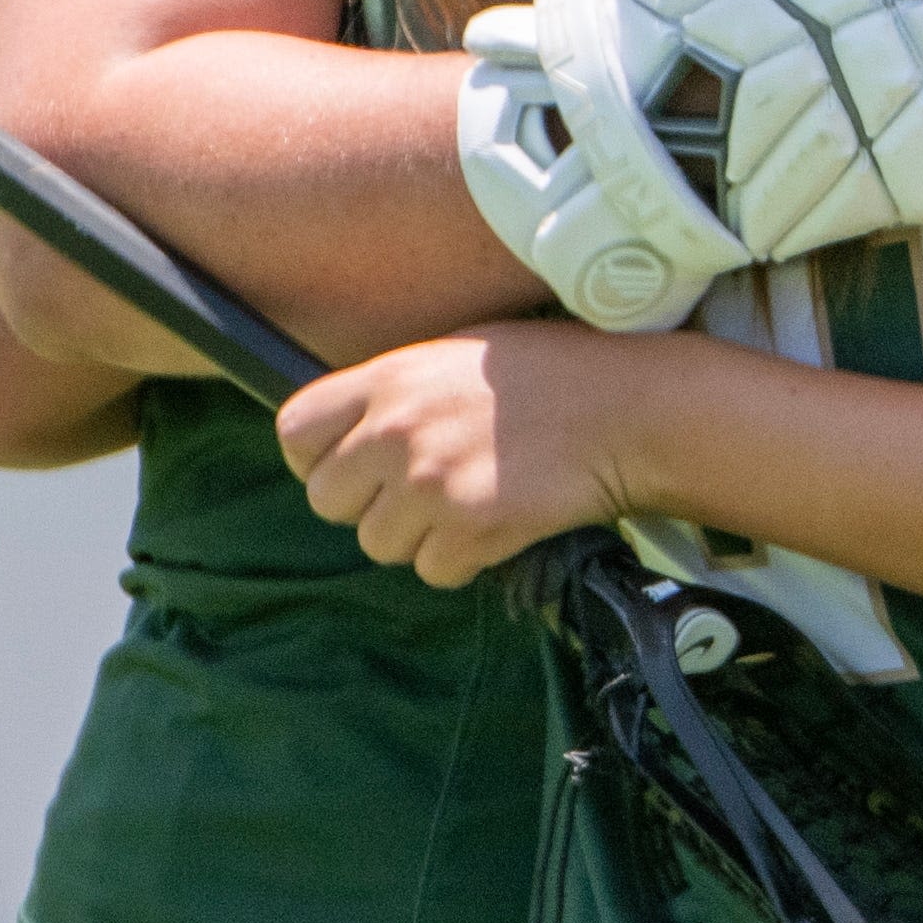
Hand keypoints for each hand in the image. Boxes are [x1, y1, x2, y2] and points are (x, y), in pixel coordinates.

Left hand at [276, 322, 644, 588]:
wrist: (628, 408)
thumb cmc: (550, 373)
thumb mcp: (457, 352)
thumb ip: (394, 391)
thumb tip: (349, 436)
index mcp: (388, 378)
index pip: (294, 433)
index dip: (316, 458)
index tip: (351, 465)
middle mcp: (397, 431)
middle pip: (327, 501)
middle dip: (368, 504)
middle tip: (422, 489)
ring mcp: (432, 483)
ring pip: (379, 544)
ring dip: (418, 535)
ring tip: (470, 498)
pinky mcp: (472, 528)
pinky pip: (433, 570)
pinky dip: (463, 558)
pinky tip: (499, 518)